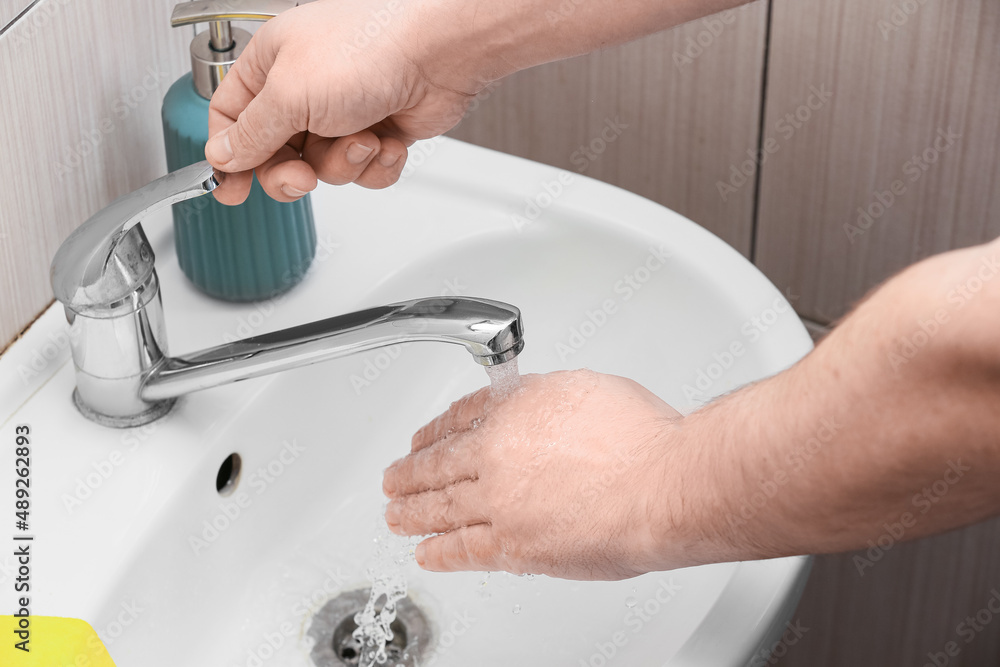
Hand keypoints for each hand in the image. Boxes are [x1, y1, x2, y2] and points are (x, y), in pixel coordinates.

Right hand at [205, 0, 484, 203]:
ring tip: (363, 137)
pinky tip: (388, 141)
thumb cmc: (368, 49)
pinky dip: (376, 165)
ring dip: (344, 163)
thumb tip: (222, 156)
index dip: (228, 158)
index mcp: (272, 65)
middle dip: (292, 174)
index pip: (231, 118)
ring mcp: (344, 112)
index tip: (231, 191)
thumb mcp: (290, 94)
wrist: (439, 54)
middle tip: (303, 177)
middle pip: (276, 154)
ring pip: (324, 169)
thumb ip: (251, 133)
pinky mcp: (379, 132)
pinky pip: (364, 171)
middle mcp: (305, 87)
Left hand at [382, 370, 711, 579]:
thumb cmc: (641, 437)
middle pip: (439, 465)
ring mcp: (500, 504)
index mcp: (512, 411)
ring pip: (440, 508)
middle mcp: (496, 456)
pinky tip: (426, 553)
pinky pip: (465, 551)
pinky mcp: (515, 548)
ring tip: (395, 515)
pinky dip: (441, 553)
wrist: (662, 485)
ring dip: (412, 512)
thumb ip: (544, 400)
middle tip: (394, 478)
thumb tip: (530, 406)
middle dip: (411, 472)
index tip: (426, 437)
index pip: (461, 418)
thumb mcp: (583, 390)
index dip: (438, 429)